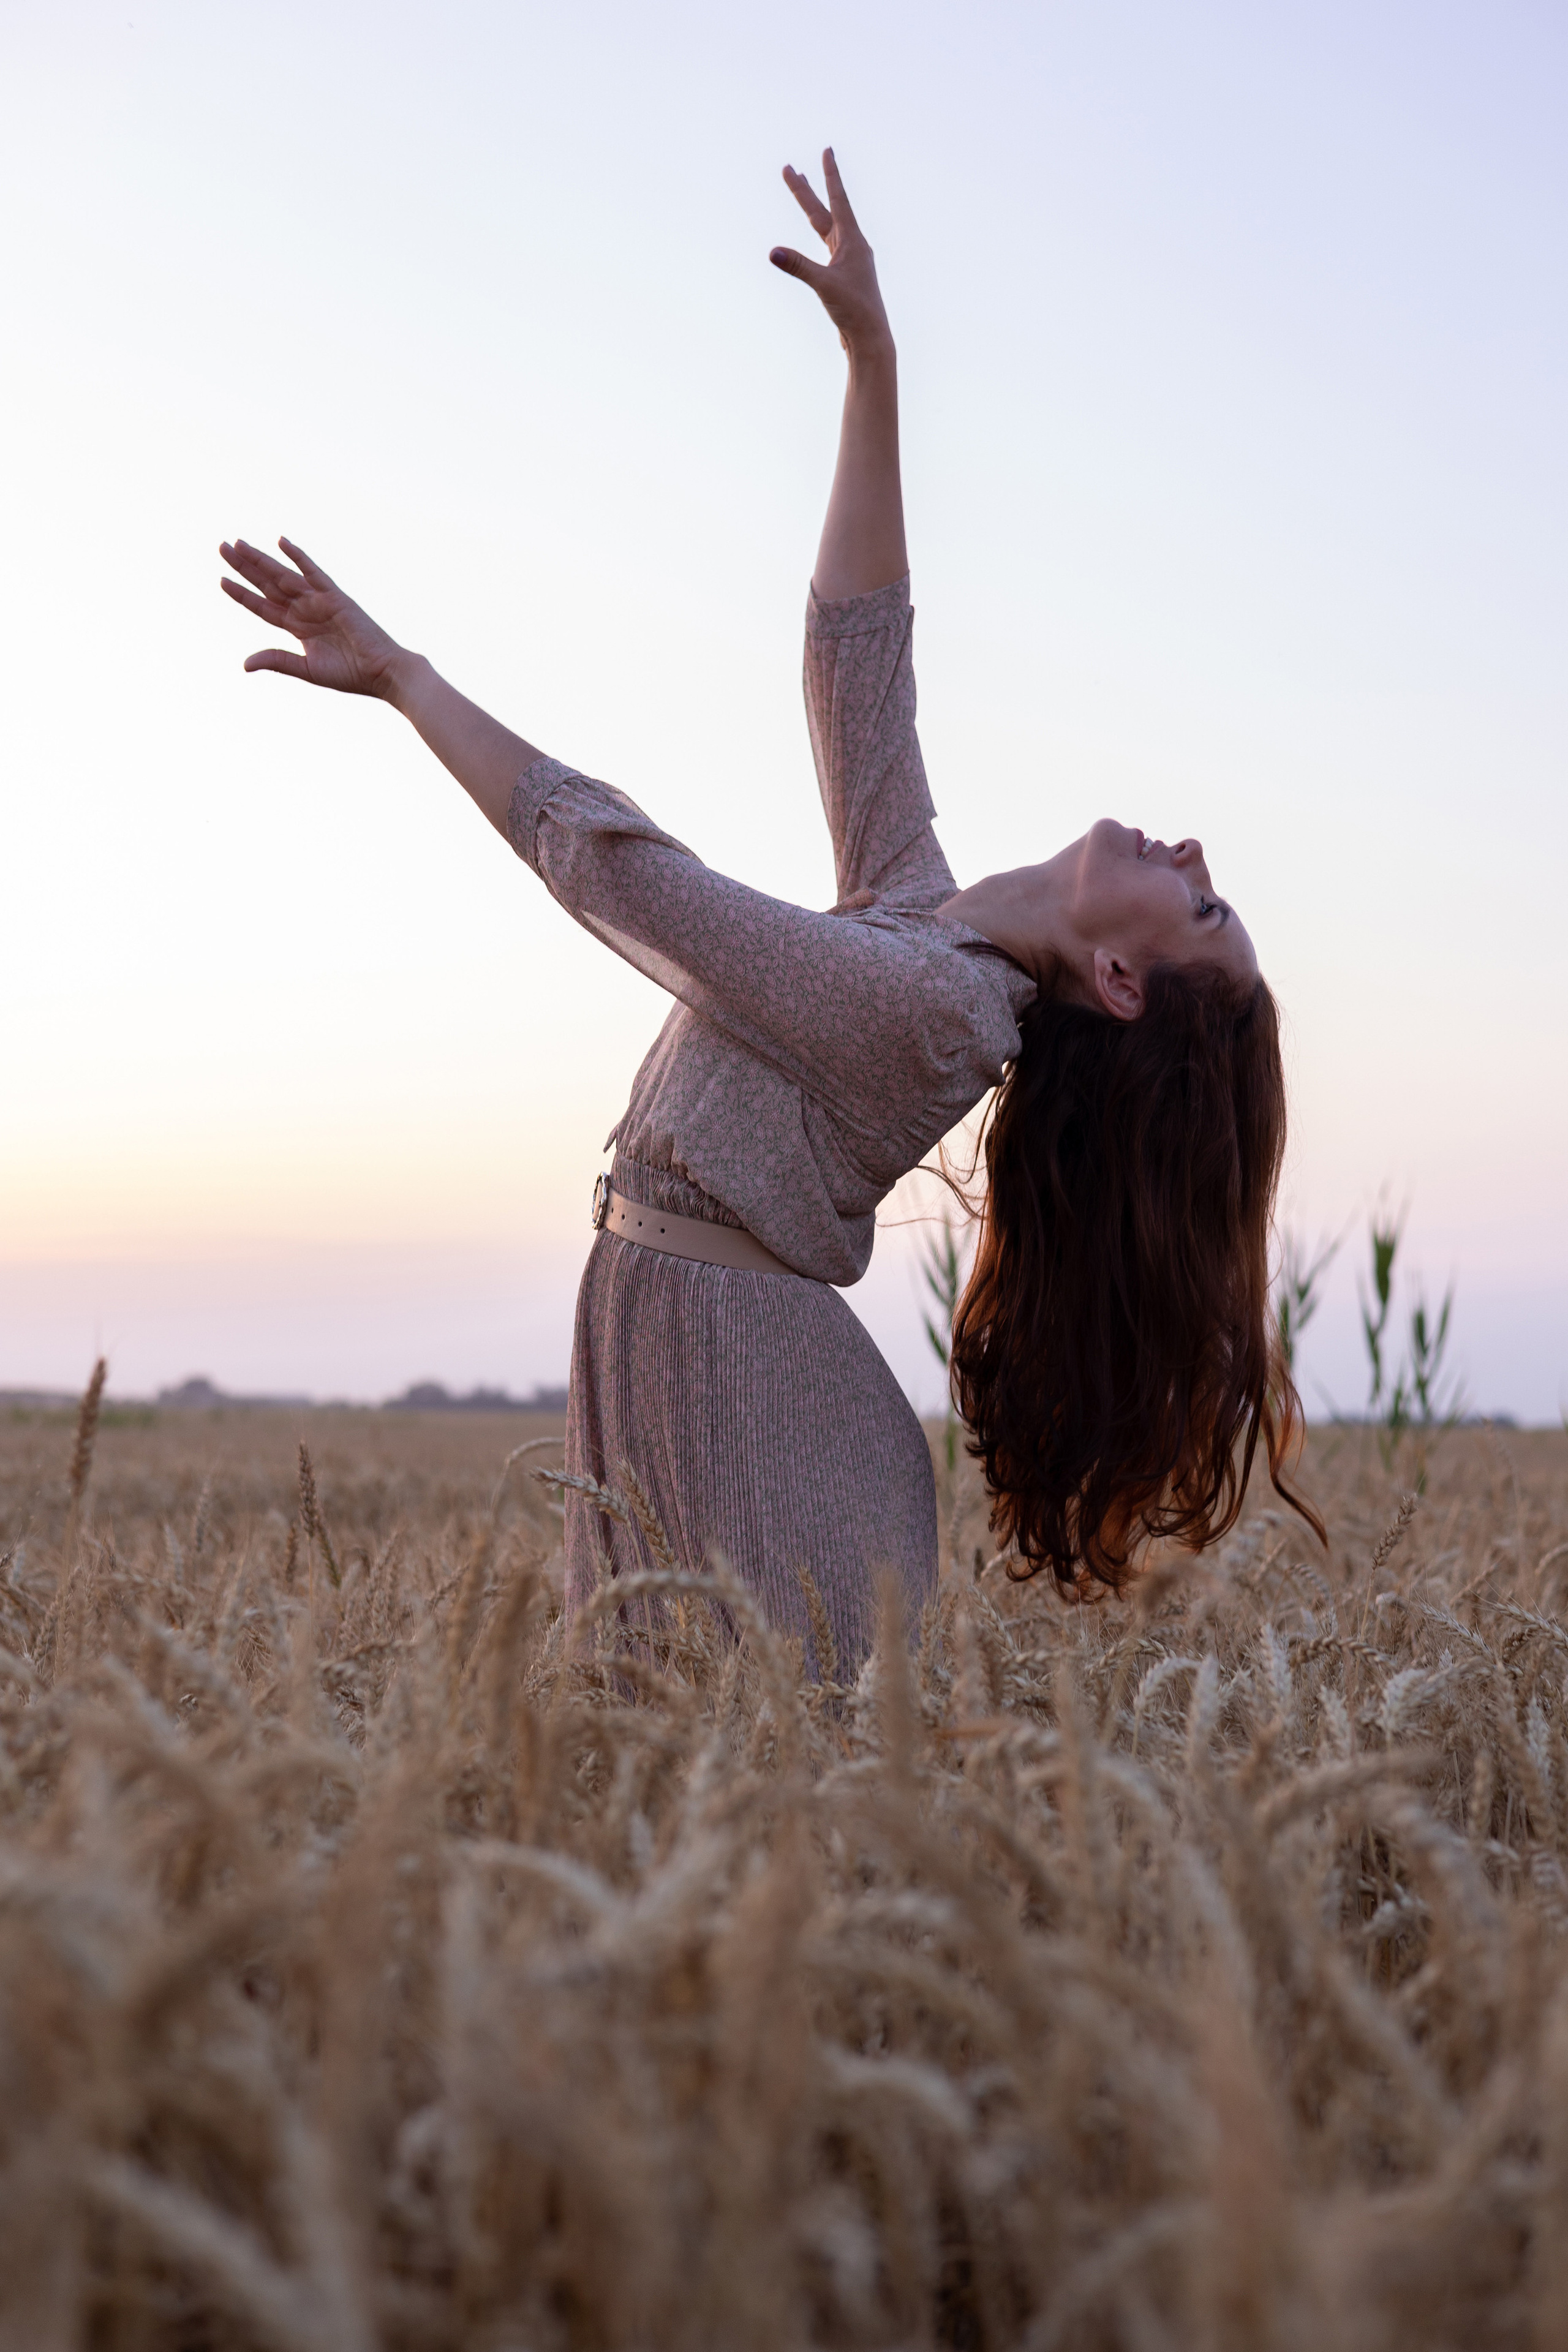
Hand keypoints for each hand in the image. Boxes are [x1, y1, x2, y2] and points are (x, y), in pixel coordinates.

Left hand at [219, 537, 407, 698]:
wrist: (382, 673)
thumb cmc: (351, 674)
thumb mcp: (306, 669)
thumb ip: (278, 661)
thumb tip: (245, 664)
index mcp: (298, 627)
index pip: (263, 606)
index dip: (242, 594)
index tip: (221, 580)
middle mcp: (305, 609)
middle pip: (267, 584)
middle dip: (244, 566)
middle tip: (222, 547)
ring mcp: (319, 600)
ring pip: (283, 575)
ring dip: (261, 559)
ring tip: (238, 544)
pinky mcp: (335, 596)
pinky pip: (313, 572)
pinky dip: (298, 557)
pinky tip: (281, 542)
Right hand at [769, 150, 892, 359]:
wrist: (870, 338)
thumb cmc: (853, 311)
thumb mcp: (824, 285)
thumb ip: (798, 266)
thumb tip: (773, 252)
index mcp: (852, 241)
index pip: (838, 200)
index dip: (830, 175)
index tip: (827, 150)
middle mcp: (852, 246)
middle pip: (824, 211)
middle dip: (807, 189)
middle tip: (789, 168)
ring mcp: (848, 260)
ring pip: (824, 227)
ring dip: (811, 208)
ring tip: (801, 188)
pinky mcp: (843, 275)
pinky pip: (826, 245)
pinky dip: (817, 232)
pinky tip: (817, 229)